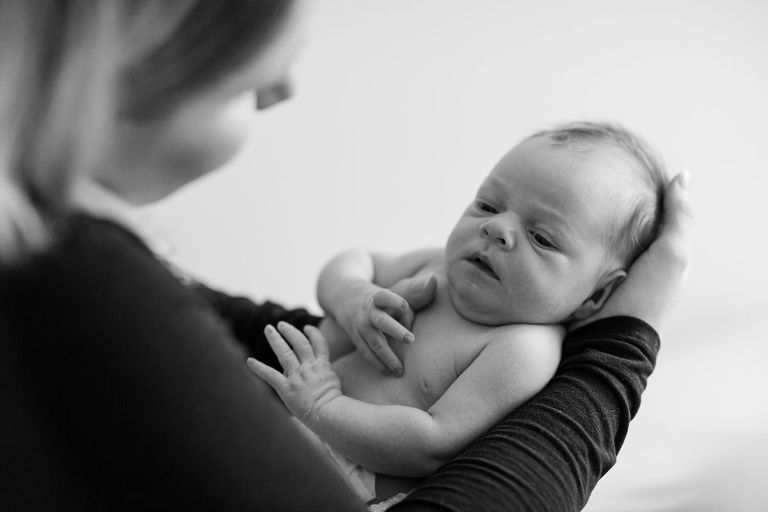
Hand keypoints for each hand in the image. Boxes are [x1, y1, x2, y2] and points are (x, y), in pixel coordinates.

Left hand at [247, 322, 340, 422]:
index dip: (313, 333)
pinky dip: (259, 368)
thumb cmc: (335, 405)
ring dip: (276, 339)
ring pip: (285, 353)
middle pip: (299, 343)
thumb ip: (326, 374)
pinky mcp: (286, 388)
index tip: (307, 328)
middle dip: (290, 331)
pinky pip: (270, 375)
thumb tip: (320, 373)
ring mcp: (297, 376)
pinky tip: (249, 361)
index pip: (319, 343)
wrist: (330, 413)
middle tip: (281, 324)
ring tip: (269, 329)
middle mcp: (309, 367)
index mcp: (322, 366)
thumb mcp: (334, 384)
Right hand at [335, 273, 436, 376]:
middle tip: (411, 339)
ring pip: (374, 342)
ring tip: (400, 370)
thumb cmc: (380, 298)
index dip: (394, 300)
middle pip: (381, 321)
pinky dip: (377, 363)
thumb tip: (429, 291)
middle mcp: (368, 313)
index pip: (384, 296)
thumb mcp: (392, 291)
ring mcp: (361, 327)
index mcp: (377, 297)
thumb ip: (413, 292)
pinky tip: (388, 372)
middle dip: (395, 330)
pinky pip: (367, 353)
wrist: (344, 298)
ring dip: (387, 356)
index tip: (405, 306)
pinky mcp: (356, 339)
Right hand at [570, 170, 691, 331]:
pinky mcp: (582, 281)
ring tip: (569, 196)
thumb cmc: (644, 299)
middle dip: (610, 206)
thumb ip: (678, 218)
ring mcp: (606, 275)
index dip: (642, 194)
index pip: (653, 216)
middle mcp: (634, 266)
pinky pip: (576, 252)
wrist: (605, 339)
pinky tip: (559, 223)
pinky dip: (571, 239)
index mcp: (660, 259)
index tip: (622, 171)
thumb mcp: (671, 255)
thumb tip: (681, 177)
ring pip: (598, 237)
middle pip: (624, 226)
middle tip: (590, 179)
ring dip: (587, 222)